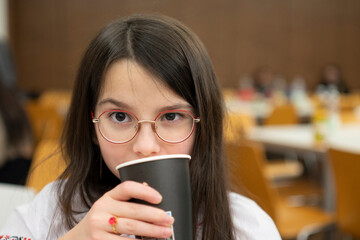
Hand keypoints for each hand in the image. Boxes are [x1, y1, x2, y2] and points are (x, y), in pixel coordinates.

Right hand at [59, 181, 173, 239]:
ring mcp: (98, 227)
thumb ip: (127, 201)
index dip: (144, 191)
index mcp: (108, 197)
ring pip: (131, 228)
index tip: (159, 198)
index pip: (127, 188)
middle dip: (155, 215)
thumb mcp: (111, 207)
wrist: (77, 239)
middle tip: (169, 220)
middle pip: (133, 210)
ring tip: (165, 232)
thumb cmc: (102, 221)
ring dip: (152, 231)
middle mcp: (101, 209)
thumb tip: (151, 192)